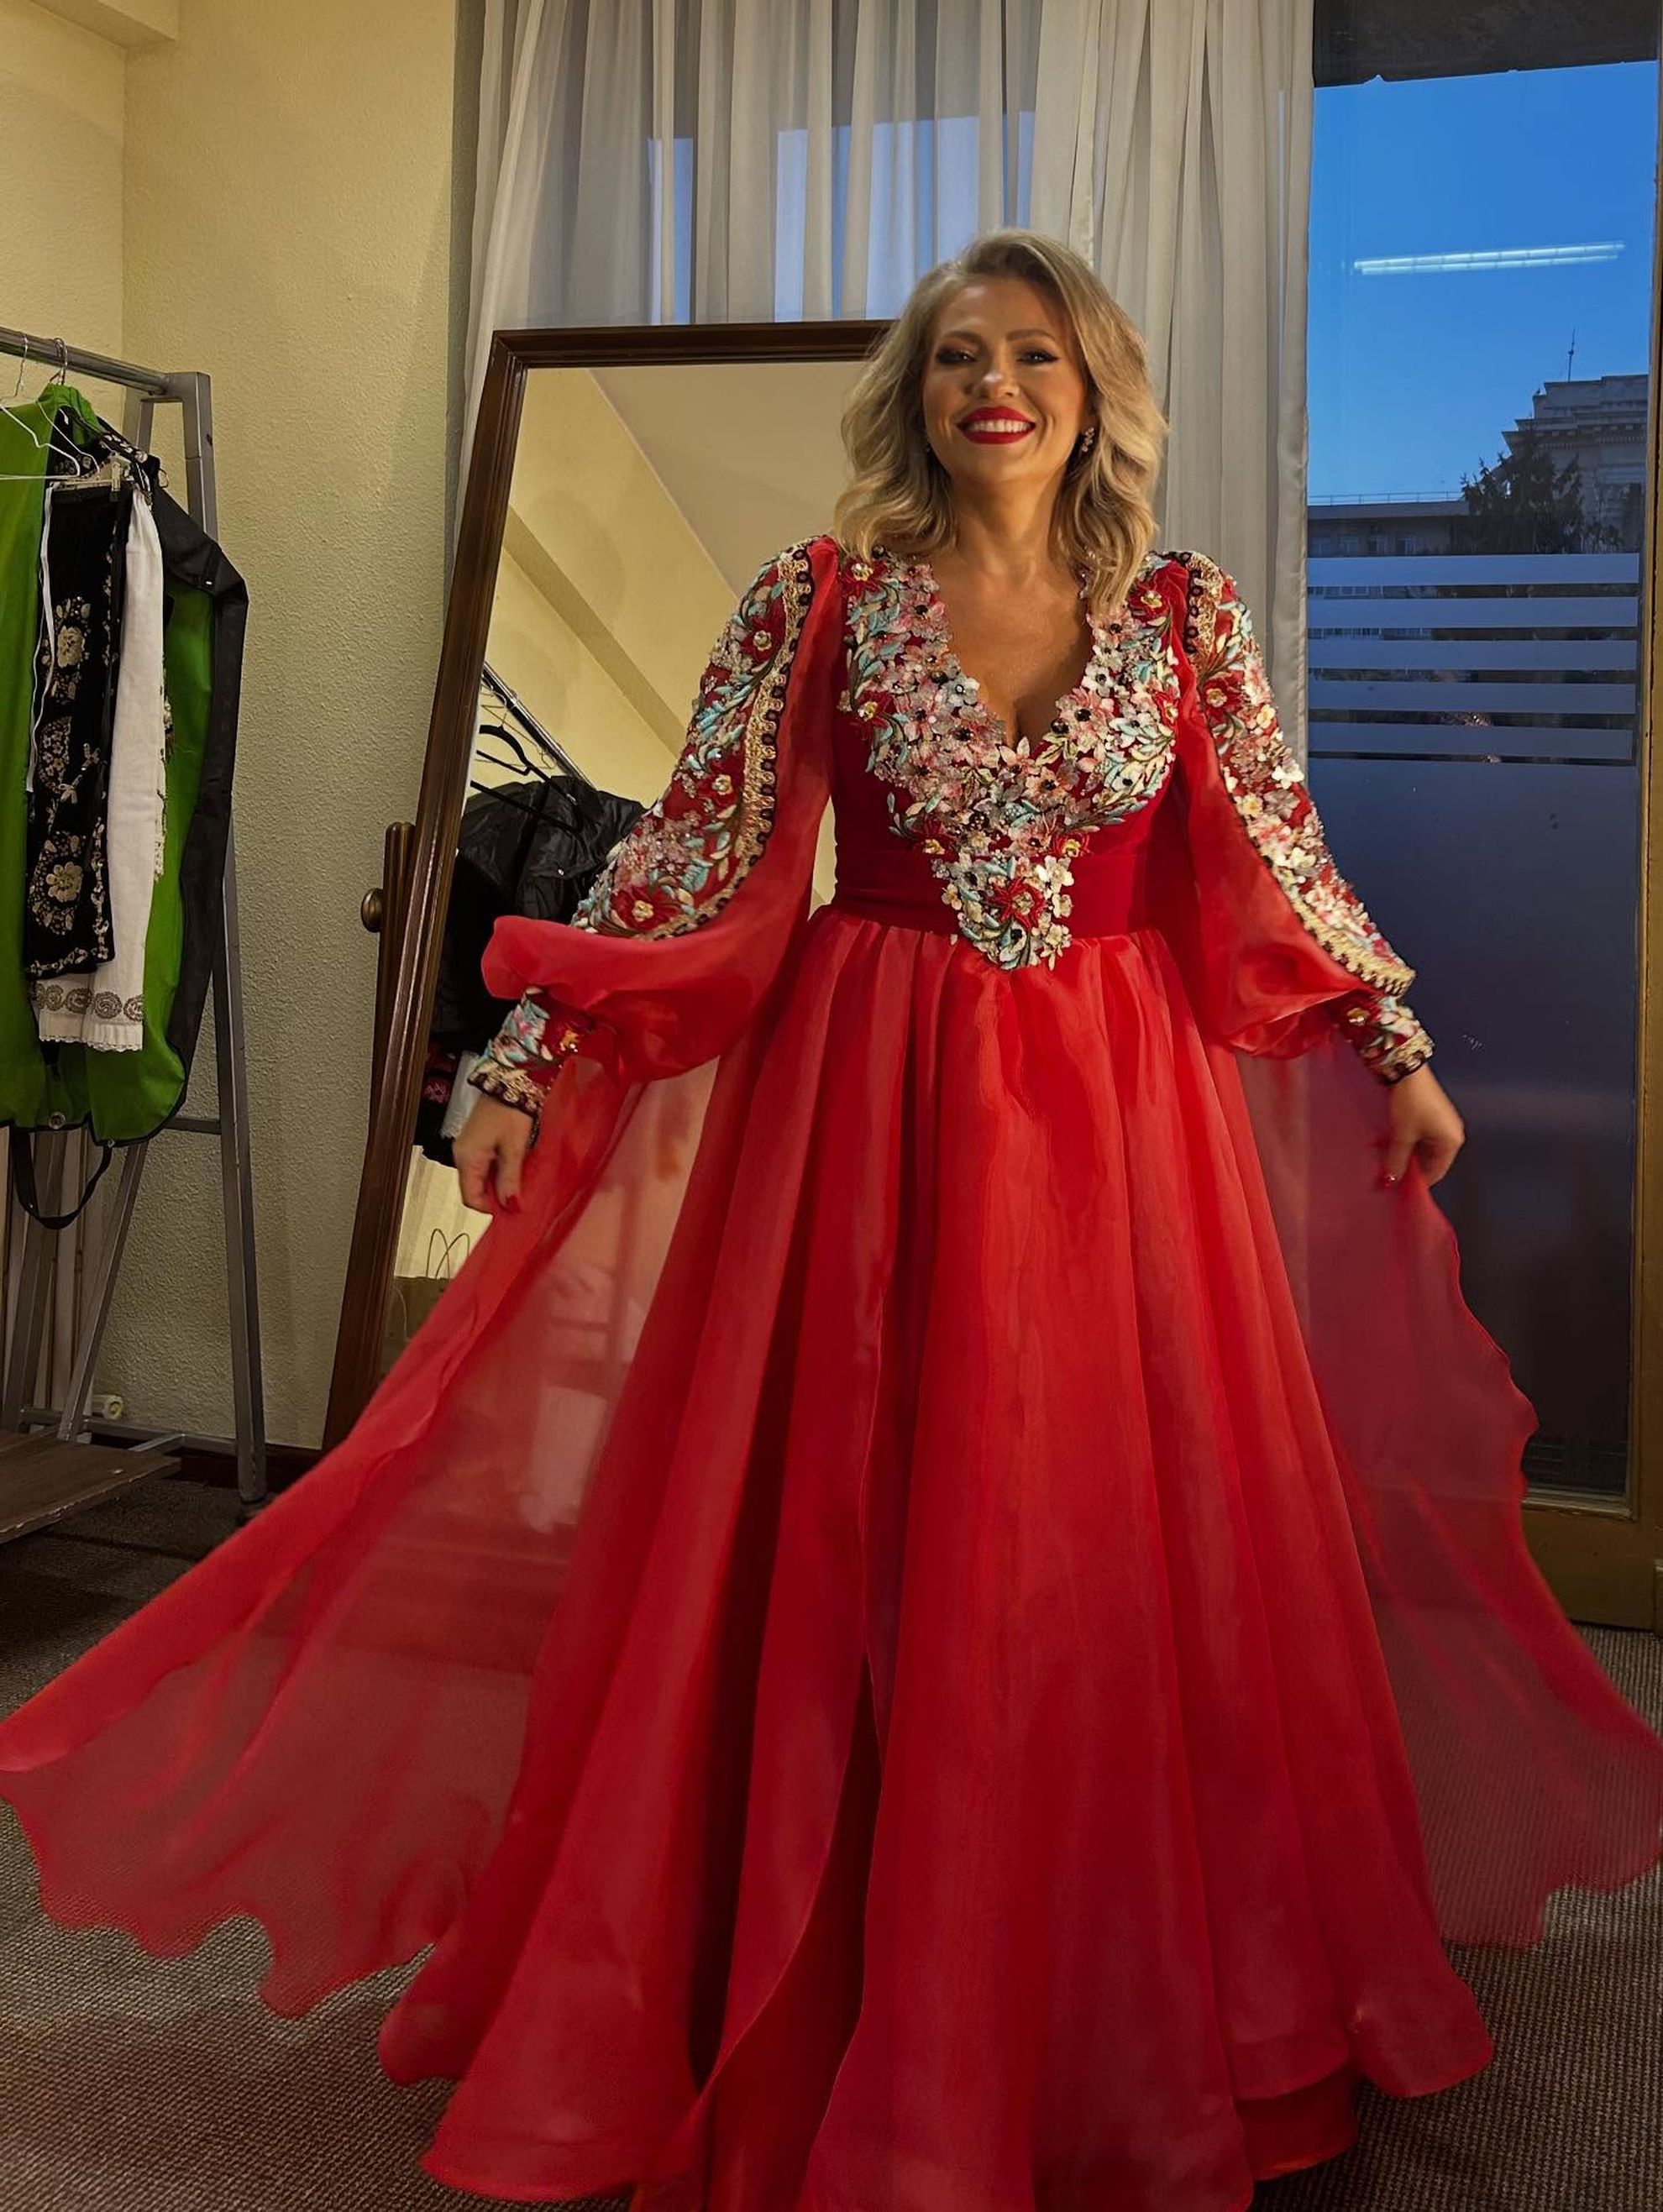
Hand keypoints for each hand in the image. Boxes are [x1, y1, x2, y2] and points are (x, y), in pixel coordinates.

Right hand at [453, 1094, 535, 1215]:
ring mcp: (468, 1149)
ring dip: (498, 1185)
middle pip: (475, 1189)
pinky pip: (484, 1166)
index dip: (490, 1208)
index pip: (471, 1198)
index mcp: (467, 1159)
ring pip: (480, 1178)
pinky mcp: (477, 1143)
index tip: (511, 1210)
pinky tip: (513, 1170)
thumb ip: (510, 1180)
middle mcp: (462, 1156)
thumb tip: (510, 1206)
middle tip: (519, 1200)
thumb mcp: (513, 1149)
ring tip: (519, 1185)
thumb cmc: (510, 1113)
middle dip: (496, 1197)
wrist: (508, 1083)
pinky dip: (498, 1172)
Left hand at [1382, 1065, 1463, 1188]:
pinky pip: (1422, 1136)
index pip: (1436, 1172)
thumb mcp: (1402, 1135)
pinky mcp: (1435, 1115)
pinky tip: (1392, 1142)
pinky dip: (1408, 1141)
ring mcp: (1444, 1124)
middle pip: (1430, 1161)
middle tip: (1388, 1170)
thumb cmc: (1411, 1103)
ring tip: (1387, 1156)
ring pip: (1424, 1148)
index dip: (1416, 1181)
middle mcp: (1452, 1134)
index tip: (1397, 1185)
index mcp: (1451, 1142)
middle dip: (1409, 1165)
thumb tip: (1390, 1181)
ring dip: (1406, 1153)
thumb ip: (1397, 1160)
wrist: (1409, 1070)